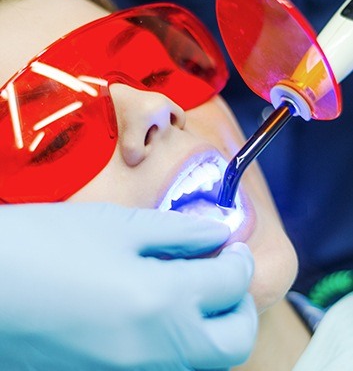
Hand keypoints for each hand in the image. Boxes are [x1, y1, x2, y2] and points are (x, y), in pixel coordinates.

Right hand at [0, 202, 256, 369]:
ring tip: (196, 287)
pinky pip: (168, 363)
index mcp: (161, 304)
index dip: (240, 261)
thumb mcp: (118, 225)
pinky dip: (182, 339)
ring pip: (204, 359)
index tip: (232, 246)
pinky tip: (162, 308)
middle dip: (241, 307)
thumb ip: (178, 231)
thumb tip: (218, 233)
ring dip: (215, 325)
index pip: (231, 286)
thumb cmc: (46, 244)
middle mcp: (155, 351)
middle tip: (226, 273)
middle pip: (233, 343)